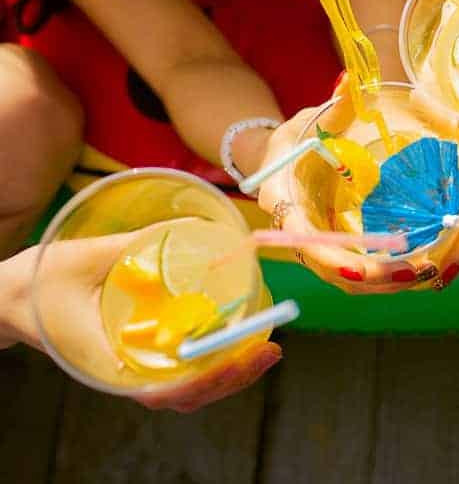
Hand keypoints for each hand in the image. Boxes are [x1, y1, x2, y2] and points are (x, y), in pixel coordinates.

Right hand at [15, 230, 280, 411]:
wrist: (8, 299)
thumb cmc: (39, 282)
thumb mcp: (85, 258)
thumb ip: (135, 244)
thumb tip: (196, 228)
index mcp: (107, 362)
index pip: (161, 390)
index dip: (203, 382)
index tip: (237, 360)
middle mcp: (123, 373)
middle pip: (186, 394)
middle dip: (231, 378)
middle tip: (270, 351)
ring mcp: (132, 370)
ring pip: (187, 389)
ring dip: (227, 374)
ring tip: (265, 350)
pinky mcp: (137, 359)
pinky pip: (180, 373)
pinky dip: (211, 364)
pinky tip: (237, 343)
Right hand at [257, 75, 458, 292]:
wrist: (287, 160)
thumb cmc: (301, 138)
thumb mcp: (313, 120)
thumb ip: (333, 108)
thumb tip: (350, 82)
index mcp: (283, 199)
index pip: (302, 236)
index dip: (329, 256)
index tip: (357, 268)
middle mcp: (299, 231)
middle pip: (332, 269)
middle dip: (373, 277)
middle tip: (414, 270)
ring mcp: (321, 246)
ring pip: (351, 280)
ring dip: (387, 282)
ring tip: (427, 271)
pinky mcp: (342, 250)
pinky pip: (364, 274)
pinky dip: (390, 276)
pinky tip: (423, 268)